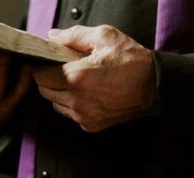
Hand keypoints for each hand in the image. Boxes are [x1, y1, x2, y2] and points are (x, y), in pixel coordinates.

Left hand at [32, 25, 156, 132]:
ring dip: (59, 92)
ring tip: (75, 80)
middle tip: (58, 68)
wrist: (155, 86)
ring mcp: (84, 116)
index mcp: (76, 77)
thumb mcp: (104, 37)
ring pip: (55, 104)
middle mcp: (77, 100)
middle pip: (44, 91)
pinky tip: (86, 93)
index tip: (43, 60)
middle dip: (47, 78)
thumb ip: (74, 35)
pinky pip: (71, 114)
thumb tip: (53, 36)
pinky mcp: (91, 125)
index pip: (39, 74)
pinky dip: (72, 104)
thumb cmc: (133, 61)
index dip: (38, 65)